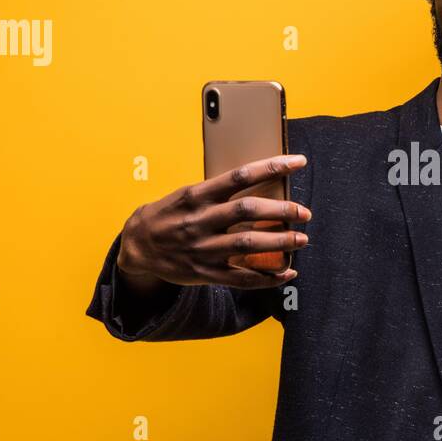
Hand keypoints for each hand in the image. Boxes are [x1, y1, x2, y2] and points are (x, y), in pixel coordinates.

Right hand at [116, 154, 311, 289]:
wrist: (137, 246)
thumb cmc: (169, 215)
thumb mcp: (188, 194)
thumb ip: (219, 190)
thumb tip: (261, 181)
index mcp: (197, 195)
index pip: (241, 175)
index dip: (272, 167)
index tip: (298, 162)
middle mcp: (200, 220)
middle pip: (248, 211)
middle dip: (282, 210)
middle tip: (304, 212)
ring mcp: (202, 248)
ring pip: (248, 245)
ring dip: (280, 242)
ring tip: (302, 239)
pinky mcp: (204, 273)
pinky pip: (241, 278)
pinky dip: (268, 277)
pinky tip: (287, 272)